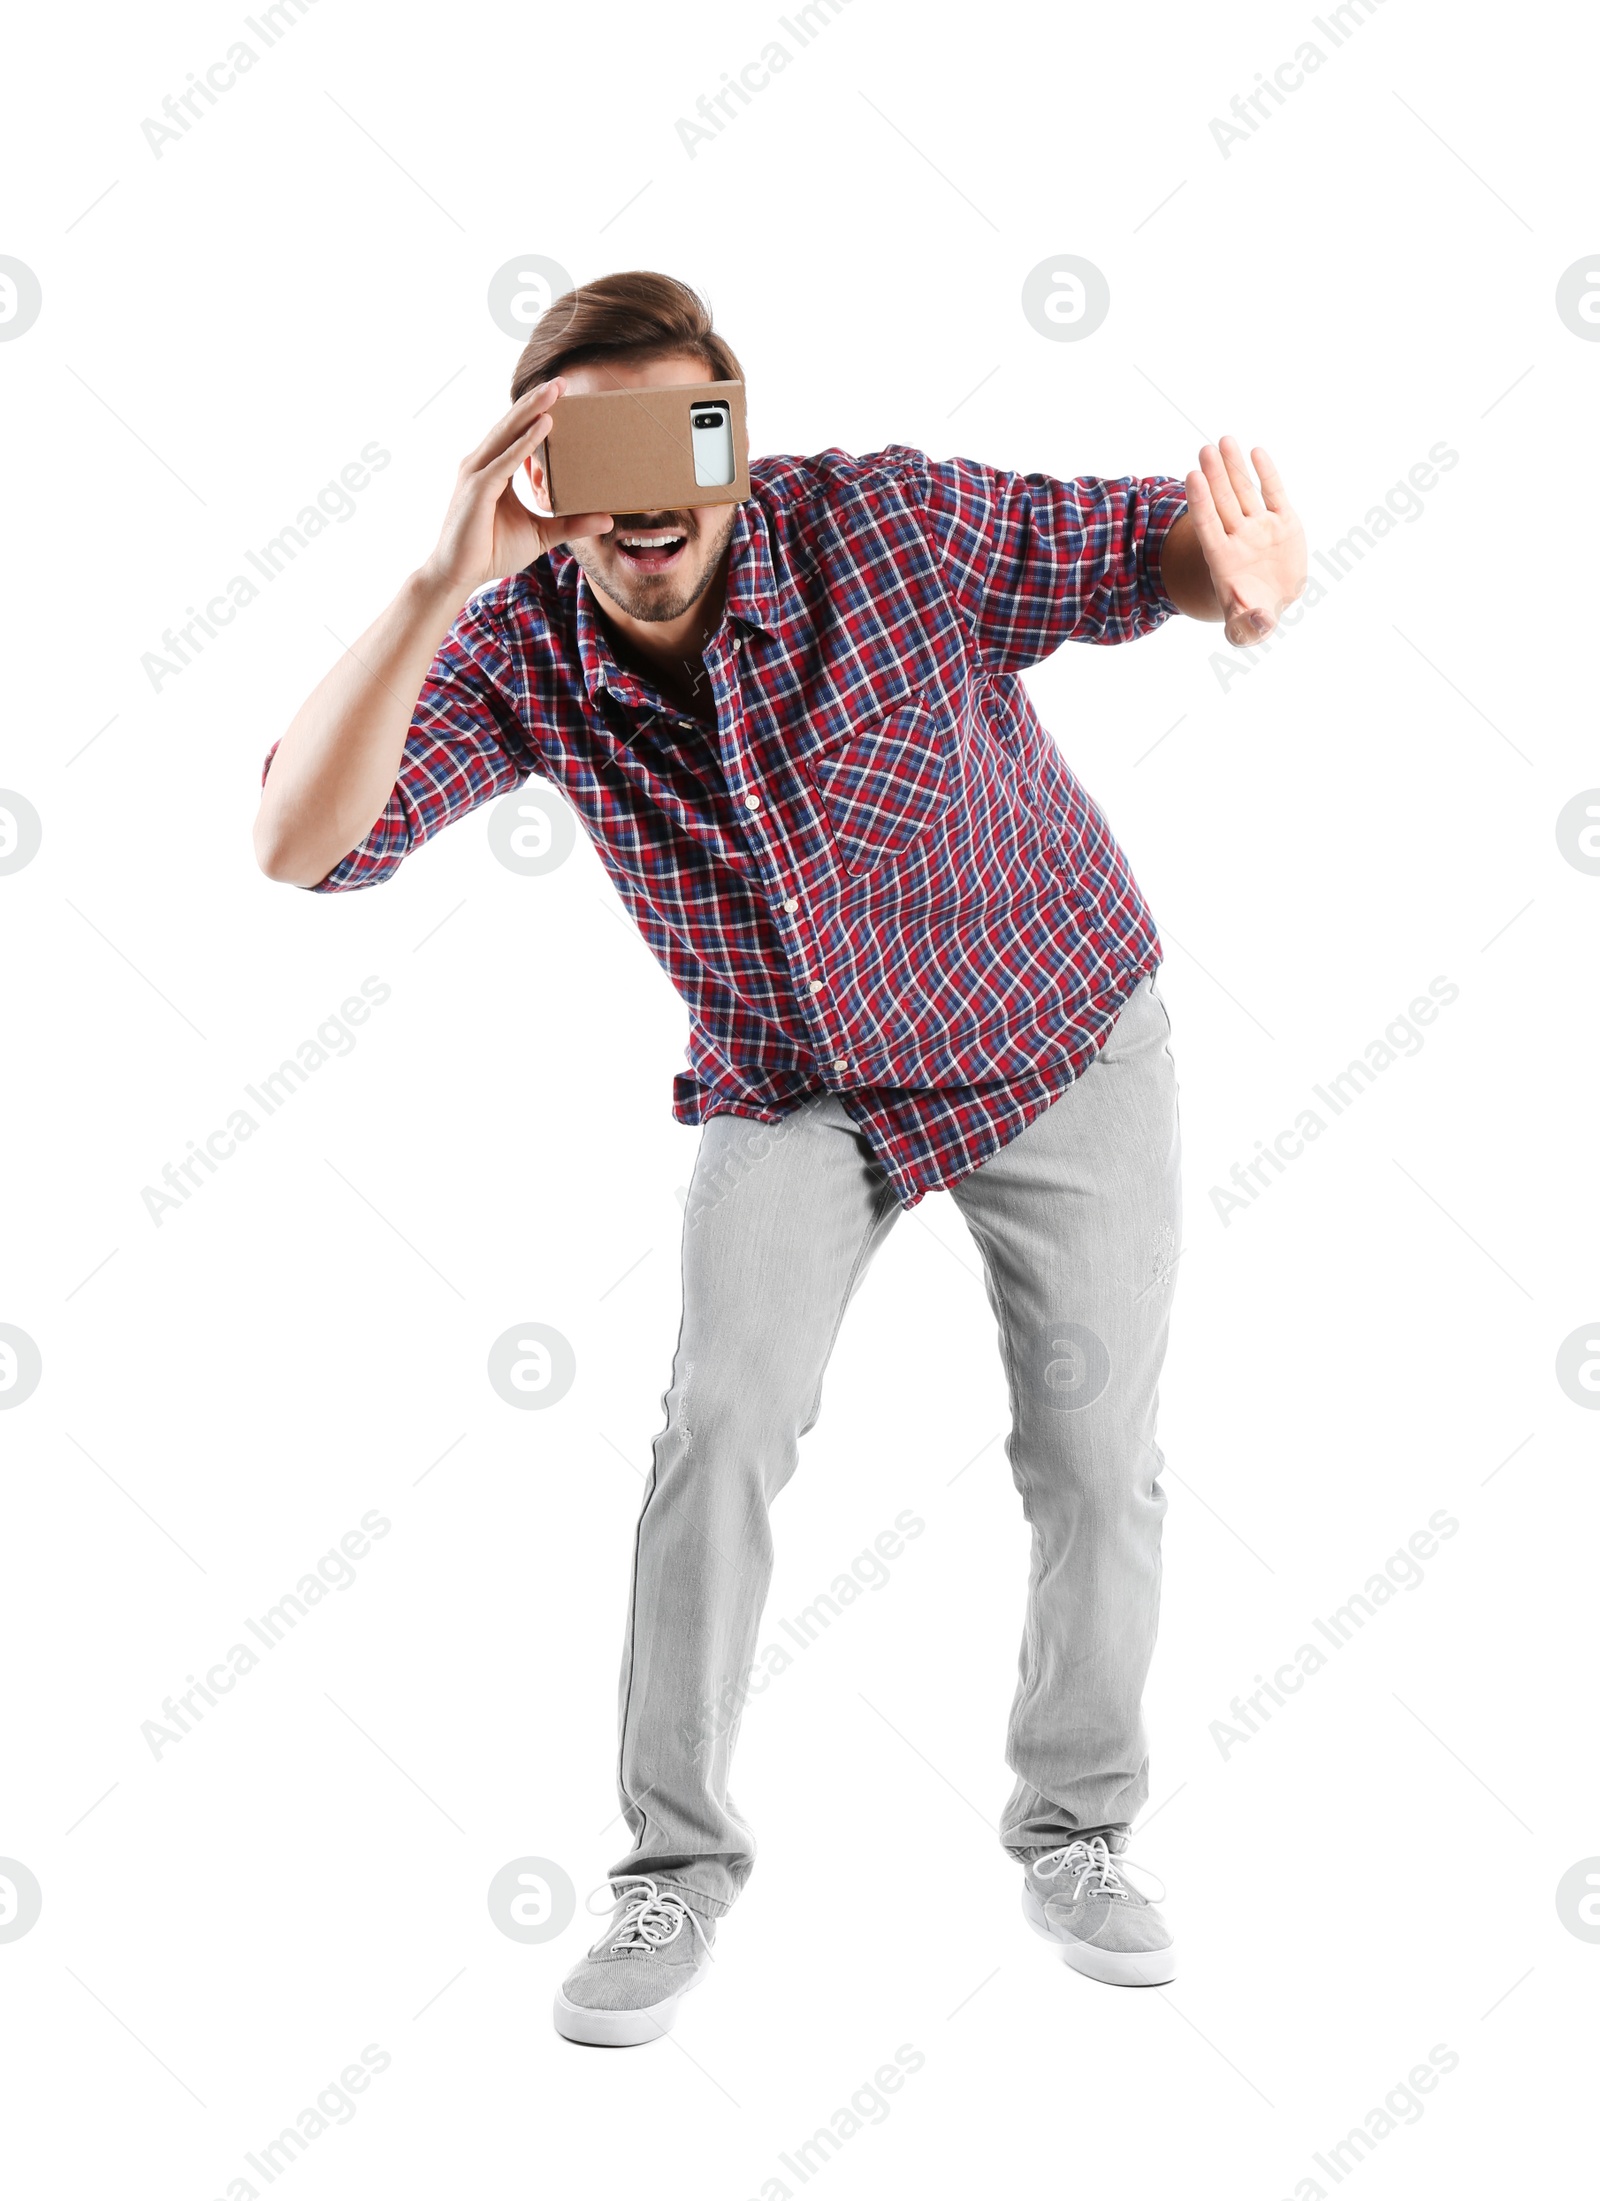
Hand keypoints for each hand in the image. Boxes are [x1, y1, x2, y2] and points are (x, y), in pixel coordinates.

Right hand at [420, 378, 612, 597]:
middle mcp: (482, 465)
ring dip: (532, 411)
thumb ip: (570, 524)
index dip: (535, 413)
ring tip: (555, 392)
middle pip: (511, 425)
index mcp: (493, 470)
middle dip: (536, 401)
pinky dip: (525, 443)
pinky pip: (506, 461)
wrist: (458, 574)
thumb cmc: (491, 551)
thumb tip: (606, 519)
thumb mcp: (541, 535)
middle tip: (562, 382)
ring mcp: (477, 474)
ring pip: (507, 435)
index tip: (560, 396)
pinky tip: (544, 426)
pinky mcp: (478, 490)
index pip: (515, 435)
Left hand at [1183, 437, 1305, 645]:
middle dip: (1215, 476)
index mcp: (1224, 559)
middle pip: (1224, 502)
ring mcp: (1260, 527)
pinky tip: (1255, 452)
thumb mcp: (1247, 628)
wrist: (1272, 605)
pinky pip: (1274, 494)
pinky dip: (1265, 474)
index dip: (1200, 502)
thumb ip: (1246, 626)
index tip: (1192, 476)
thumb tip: (1257, 621)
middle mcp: (1239, 538)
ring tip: (1224, 441)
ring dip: (1234, 467)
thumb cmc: (1252, 617)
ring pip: (1245, 492)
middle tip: (1205, 449)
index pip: (1208, 525)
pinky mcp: (1283, 522)